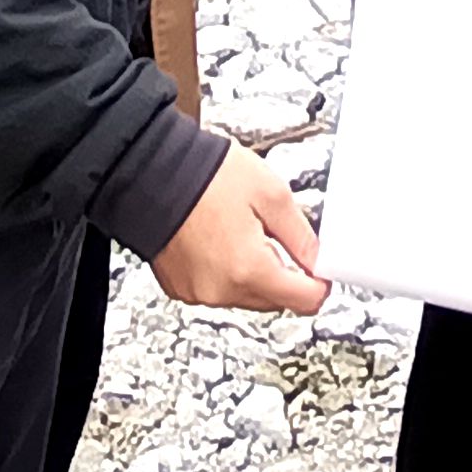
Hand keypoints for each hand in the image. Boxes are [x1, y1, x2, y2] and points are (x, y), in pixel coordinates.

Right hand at [151, 141, 330, 312]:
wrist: (151, 171)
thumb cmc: (204, 176)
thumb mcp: (271, 194)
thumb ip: (302, 235)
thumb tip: (320, 261)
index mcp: (249, 270)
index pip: (305, 301)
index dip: (319, 281)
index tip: (319, 266)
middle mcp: (221, 291)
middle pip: (275, 300)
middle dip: (285, 273)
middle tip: (276, 235)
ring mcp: (198, 293)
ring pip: (247, 296)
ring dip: (254, 272)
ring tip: (241, 230)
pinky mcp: (180, 288)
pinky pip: (218, 290)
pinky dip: (226, 272)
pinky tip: (220, 239)